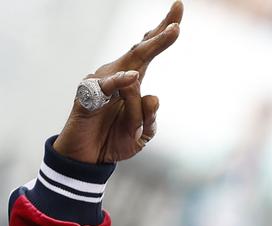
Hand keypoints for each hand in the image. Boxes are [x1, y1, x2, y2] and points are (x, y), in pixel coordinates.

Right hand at [53, 1, 183, 163]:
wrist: (88, 159)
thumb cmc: (114, 140)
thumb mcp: (142, 134)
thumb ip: (150, 118)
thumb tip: (154, 97)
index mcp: (133, 80)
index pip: (148, 50)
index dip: (163, 31)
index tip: (179, 8)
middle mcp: (118, 75)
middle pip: (141, 50)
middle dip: (160, 33)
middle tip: (178, 20)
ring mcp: (102, 83)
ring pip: (132, 67)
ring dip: (153, 51)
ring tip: (173, 32)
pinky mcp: (88, 96)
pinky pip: (106, 86)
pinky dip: (120, 82)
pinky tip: (133, 77)